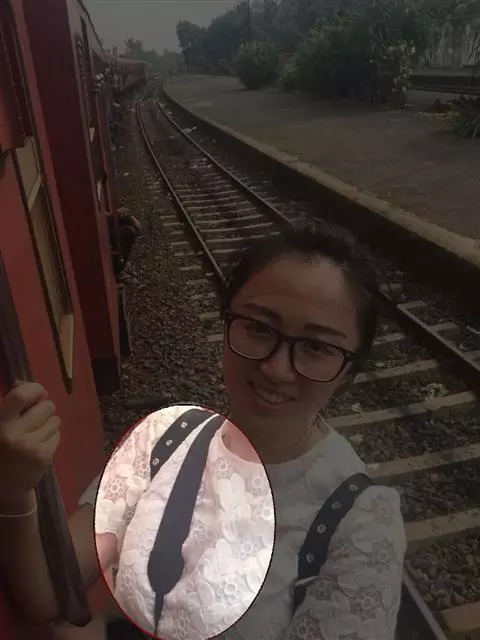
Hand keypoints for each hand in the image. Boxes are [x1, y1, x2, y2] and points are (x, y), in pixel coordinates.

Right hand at [0, 382, 59, 503]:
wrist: (4, 485)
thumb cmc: (0, 447)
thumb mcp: (0, 422)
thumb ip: (12, 402)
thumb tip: (30, 385)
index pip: (21, 395)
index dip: (34, 389)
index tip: (37, 393)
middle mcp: (13, 433)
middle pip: (47, 406)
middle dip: (44, 409)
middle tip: (34, 418)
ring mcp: (30, 446)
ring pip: (55, 420)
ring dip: (48, 424)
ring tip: (35, 433)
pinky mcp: (44, 457)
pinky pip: (58, 434)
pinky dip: (51, 437)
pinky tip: (39, 444)